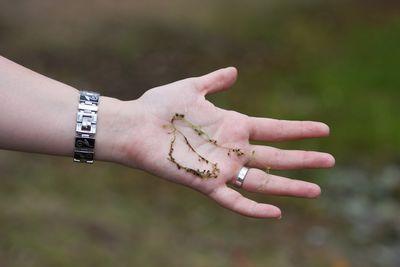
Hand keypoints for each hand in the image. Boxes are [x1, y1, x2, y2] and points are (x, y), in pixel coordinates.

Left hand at [111, 67, 334, 217]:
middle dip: (304, 158)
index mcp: (233, 125)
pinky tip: (276, 213)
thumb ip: (214, 81)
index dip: (300, 129)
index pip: (275, 128)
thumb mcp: (192, 88)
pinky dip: (253, 209)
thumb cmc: (160, 106)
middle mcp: (233, 148)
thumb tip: (234, 71)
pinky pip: (234, 201)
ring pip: (263, 180)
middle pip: (277, 155)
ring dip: (289, 185)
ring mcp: (221, 167)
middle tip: (330, 160)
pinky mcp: (205, 184)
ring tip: (316, 189)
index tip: (324, 129)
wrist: (135, 126)